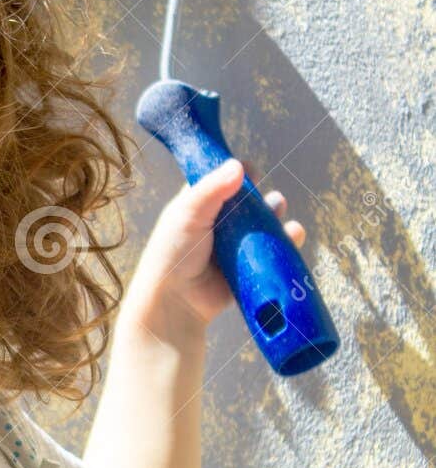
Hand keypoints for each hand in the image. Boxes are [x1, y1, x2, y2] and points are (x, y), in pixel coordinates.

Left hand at [130, 158, 307, 330]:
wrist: (175, 301)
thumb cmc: (174, 252)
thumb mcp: (188, 213)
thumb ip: (212, 188)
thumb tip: (239, 166)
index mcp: (197, 207)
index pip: (221, 183)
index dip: (238, 176)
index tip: (251, 172)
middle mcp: (216, 226)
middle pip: (247, 204)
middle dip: (262, 198)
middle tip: (270, 199)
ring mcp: (233, 248)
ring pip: (262, 227)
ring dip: (276, 217)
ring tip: (280, 212)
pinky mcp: (247, 268)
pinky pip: (271, 252)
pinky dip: (285, 242)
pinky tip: (294, 234)